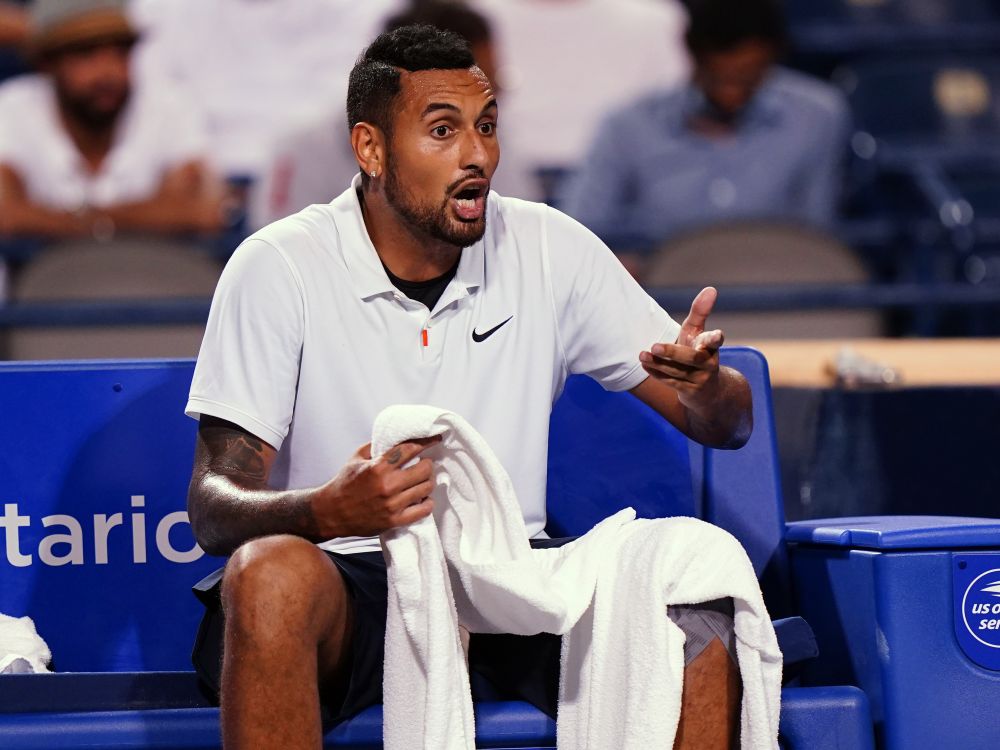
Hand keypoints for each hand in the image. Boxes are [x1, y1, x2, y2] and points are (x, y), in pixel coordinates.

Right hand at [311, 437, 438, 537]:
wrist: (331, 512)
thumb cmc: (344, 483)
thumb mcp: (357, 458)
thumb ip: (377, 446)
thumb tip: (397, 437)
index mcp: (378, 467)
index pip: (410, 449)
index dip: (426, 442)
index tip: (435, 439)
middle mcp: (387, 485)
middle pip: (424, 469)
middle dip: (428, 464)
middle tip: (425, 464)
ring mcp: (392, 504)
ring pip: (426, 488)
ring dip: (428, 482)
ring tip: (423, 481)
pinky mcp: (394, 520)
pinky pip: (423, 510)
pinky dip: (427, 503)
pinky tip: (423, 499)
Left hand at [639, 286, 724, 402]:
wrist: (707, 391)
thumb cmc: (698, 352)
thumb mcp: (698, 333)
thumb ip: (700, 312)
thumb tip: (711, 288)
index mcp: (711, 346)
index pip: (715, 341)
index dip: (715, 338)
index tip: (717, 335)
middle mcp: (708, 363)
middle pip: (691, 358)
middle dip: (673, 352)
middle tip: (654, 346)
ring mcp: (700, 379)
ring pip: (677, 371)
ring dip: (658, 363)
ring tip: (642, 354)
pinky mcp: (690, 392)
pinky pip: (671, 382)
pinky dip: (657, 373)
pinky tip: (645, 363)